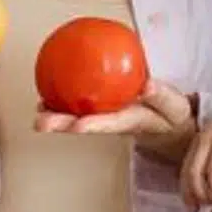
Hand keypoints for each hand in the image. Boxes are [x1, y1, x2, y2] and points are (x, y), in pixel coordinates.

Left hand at [34, 79, 195, 158]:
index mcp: (130, 121)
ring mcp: (106, 116)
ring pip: (79, 116)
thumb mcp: (173, 106)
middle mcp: (112, 121)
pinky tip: (51, 88)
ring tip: (38, 110)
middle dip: (61, 125)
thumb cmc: (172, 115)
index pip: (109, 124)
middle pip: (85, 124)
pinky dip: (65, 97)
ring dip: (57, 116)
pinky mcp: (103, 109)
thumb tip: (147, 85)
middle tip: (41, 123)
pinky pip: (82, 102)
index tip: (76, 127)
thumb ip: (161, 96)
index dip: (92, 125)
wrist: (171, 123)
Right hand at [181, 93, 211, 211]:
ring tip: (195, 210)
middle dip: (198, 192)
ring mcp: (197, 141)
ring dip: (188, 190)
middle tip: (209, 209)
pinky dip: (186, 184)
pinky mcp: (194, 145)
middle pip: (194, 171)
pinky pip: (185, 166)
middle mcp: (205, 139)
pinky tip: (193, 199)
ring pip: (186, 170)